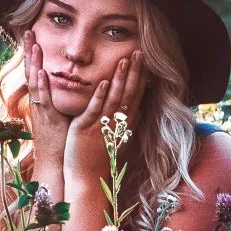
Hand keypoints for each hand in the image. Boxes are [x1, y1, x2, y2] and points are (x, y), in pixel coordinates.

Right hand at [23, 30, 70, 155]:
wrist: (56, 163)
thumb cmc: (62, 140)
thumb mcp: (62, 115)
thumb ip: (64, 99)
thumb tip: (75, 84)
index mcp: (43, 101)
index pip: (37, 72)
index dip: (35, 55)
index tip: (34, 37)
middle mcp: (38, 103)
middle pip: (32, 72)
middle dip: (30, 52)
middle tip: (28, 31)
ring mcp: (41, 110)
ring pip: (35, 82)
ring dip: (34, 63)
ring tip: (33, 44)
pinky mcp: (47, 119)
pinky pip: (43, 100)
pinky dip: (42, 86)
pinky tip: (42, 72)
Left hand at [63, 50, 144, 191]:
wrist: (87, 178)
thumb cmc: (98, 157)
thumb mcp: (113, 136)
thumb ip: (121, 121)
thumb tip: (132, 109)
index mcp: (123, 123)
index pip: (135, 95)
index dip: (140, 76)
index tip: (144, 59)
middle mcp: (116, 123)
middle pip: (129, 93)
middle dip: (134, 72)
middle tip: (139, 52)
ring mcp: (102, 125)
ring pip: (115, 99)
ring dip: (120, 78)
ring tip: (125, 59)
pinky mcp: (87, 129)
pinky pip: (95, 110)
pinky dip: (100, 96)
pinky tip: (105, 82)